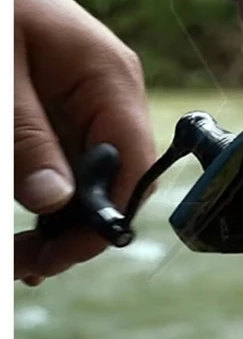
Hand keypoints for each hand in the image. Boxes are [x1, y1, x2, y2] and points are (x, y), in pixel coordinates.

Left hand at [13, 0, 156, 282]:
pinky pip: (71, 160)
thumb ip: (27, 135)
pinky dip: (52, 194)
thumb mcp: (1, 74)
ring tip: (22, 254)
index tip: (56, 255)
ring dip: (62, 218)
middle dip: (77, 227)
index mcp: (109, 76)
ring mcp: (93, 99)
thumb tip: (55, 201)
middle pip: (118, 177)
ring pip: (94, 176)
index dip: (104, 216)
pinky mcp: (69, 106)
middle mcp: (112, 91)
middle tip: (26, 264)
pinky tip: (32, 221)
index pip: (133, 161)